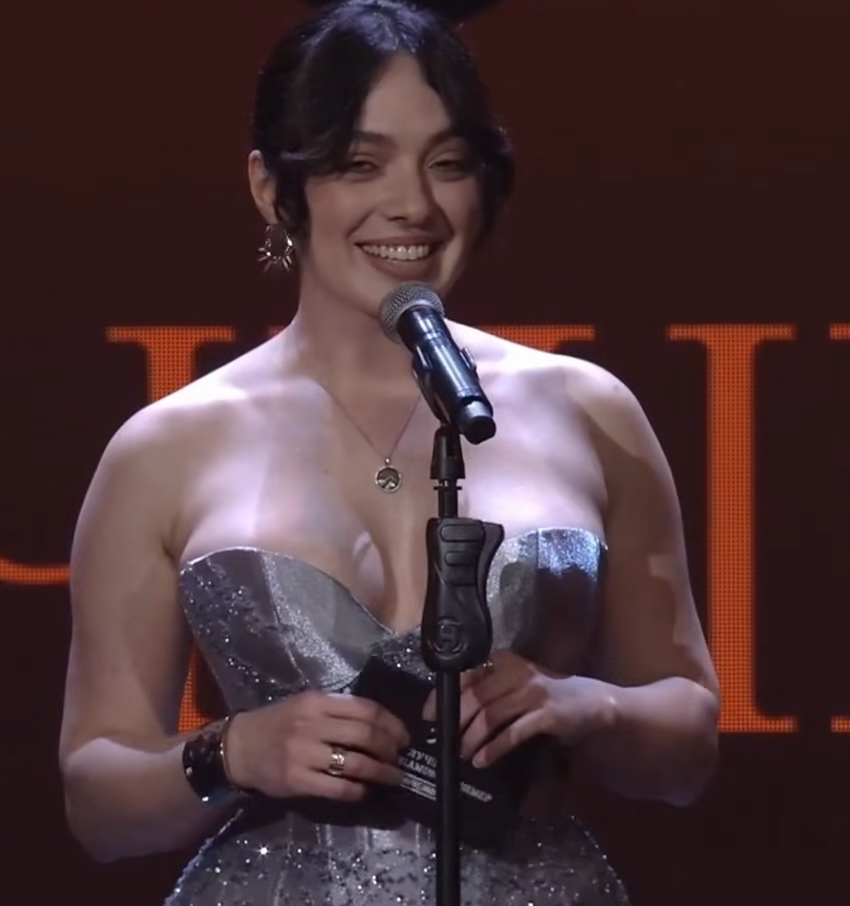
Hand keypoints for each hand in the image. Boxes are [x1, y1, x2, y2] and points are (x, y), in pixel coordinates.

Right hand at [224, 692, 409, 801]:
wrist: (239, 747)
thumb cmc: (278, 724)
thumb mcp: (306, 705)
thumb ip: (338, 710)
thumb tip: (379, 724)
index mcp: (318, 702)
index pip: (365, 709)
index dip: (391, 723)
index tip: (404, 736)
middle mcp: (312, 725)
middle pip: (365, 735)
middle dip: (390, 749)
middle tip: (400, 758)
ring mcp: (304, 753)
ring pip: (356, 763)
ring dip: (381, 772)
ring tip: (393, 777)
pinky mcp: (297, 780)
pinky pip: (337, 788)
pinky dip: (358, 791)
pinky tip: (366, 791)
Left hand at [422, 650, 613, 767]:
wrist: (595, 702)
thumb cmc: (551, 694)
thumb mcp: (519, 683)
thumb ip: (492, 689)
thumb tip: (453, 709)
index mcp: (506, 661)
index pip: (467, 675)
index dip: (444, 696)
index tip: (430, 715)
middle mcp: (517, 672)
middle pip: (475, 696)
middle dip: (455, 720)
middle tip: (444, 738)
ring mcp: (533, 693)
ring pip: (491, 715)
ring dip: (472, 738)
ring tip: (463, 754)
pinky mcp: (547, 715)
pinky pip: (512, 733)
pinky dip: (494, 748)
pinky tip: (484, 760)